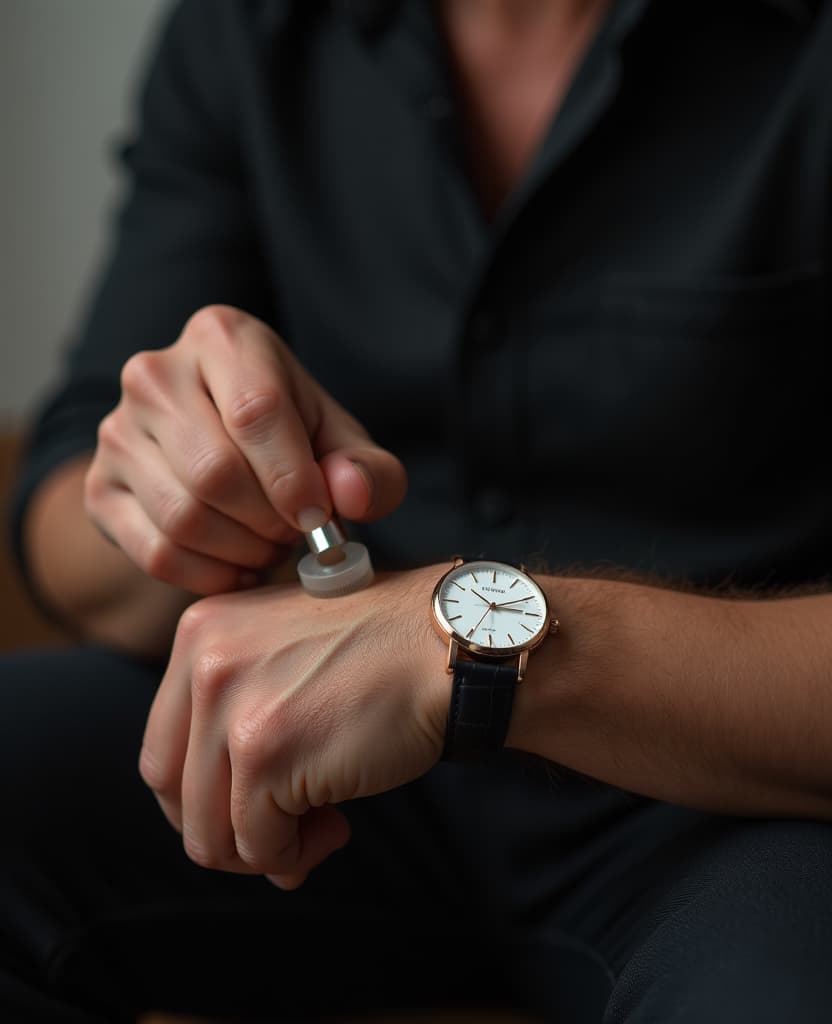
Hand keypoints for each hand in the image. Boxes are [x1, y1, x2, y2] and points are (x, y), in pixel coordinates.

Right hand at [84, 305, 406, 593]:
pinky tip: (239, 566)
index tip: (317, 516)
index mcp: (223, 338)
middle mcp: (155, 374)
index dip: (293, 478)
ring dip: (243, 550)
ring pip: (183, 518)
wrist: (221, 455)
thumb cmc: (292, 441)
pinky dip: (210, 576)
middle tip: (294, 532)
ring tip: (270, 544)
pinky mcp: (99, 488)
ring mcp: (117, 431)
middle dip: (268, 521)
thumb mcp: (342, 444)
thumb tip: (349, 494)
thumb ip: (368, 469)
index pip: (257, 412)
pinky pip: (156, 553)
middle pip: (215, 472)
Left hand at [138, 566, 446, 887]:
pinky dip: (296, 853)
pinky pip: (259, 843)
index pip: (164, 748)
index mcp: (200, 633)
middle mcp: (203, 662)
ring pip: (208, 832)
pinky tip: (339, 825)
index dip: (204, 798)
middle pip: (174, 792)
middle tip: (285, 831)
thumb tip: (230, 838)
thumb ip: (240, 729)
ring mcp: (230, 707)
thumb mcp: (286, 658)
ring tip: (322, 828)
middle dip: (226, 831)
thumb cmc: (383, 655)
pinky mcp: (264, 751)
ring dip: (264, 849)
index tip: (256, 807)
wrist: (447, 647)